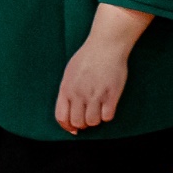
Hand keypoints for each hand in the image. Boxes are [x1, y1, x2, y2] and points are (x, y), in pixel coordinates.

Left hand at [54, 4, 152, 134]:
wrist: (106, 44)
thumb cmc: (88, 57)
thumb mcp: (70, 73)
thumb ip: (67, 92)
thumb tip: (69, 116)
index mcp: (66, 88)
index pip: (61, 117)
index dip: (67, 126)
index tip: (74, 128)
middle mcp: (79, 93)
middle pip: (78, 122)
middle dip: (83, 123)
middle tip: (89, 114)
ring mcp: (95, 95)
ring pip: (93, 122)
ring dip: (96, 118)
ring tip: (99, 107)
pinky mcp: (111, 95)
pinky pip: (108, 116)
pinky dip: (108, 114)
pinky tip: (108, 103)